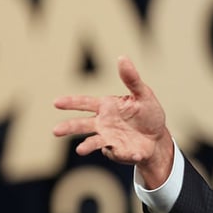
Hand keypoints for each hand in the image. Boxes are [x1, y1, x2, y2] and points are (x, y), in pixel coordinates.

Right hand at [53, 56, 173, 187]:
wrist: (157, 138)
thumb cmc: (147, 113)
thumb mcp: (143, 94)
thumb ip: (131, 79)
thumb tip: (122, 58)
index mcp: (106, 107)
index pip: (85, 103)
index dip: (71, 102)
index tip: (56, 102)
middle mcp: (103, 123)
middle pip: (82, 125)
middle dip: (68, 127)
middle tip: (55, 131)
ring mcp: (108, 139)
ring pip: (94, 142)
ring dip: (87, 146)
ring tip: (80, 150)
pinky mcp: (118, 152)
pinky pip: (119, 153)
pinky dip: (127, 154)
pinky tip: (136, 154)